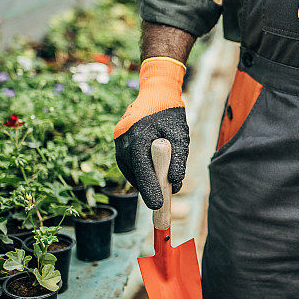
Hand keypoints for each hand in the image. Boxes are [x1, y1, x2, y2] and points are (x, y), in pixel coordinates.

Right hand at [114, 57, 188, 208]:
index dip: (150, 190)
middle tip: (162, 200)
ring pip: (130, 170)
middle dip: (148, 187)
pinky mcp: (118, 143)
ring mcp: (118, 142)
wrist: (156, 93)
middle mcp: (123, 141)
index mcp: (138, 137)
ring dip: (144, 178)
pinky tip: (151, 171)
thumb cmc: (170, 113)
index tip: (157, 205)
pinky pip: (128, 164)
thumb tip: (175, 183)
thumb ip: (179, 159)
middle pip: (134, 173)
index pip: (142, 170)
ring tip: (162, 178)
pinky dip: (139, 170)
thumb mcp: (181, 135)